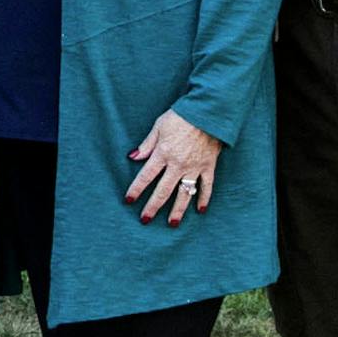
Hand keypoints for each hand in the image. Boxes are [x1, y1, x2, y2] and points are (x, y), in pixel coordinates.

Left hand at [125, 110, 221, 226]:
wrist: (208, 112)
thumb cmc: (181, 116)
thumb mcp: (158, 126)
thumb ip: (147, 144)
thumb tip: (133, 157)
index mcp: (163, 154)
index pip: (146, 176)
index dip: (136, 189)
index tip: (129, 200)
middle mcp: (178, 164)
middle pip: (163, 190)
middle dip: (153, 206)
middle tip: (145, 220)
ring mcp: (194, 167)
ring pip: (185, 193)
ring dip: (178, 210)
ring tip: (172, 224)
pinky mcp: (209, 166)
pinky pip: (207, 187)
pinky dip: (204, 199)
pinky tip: (200, 210)